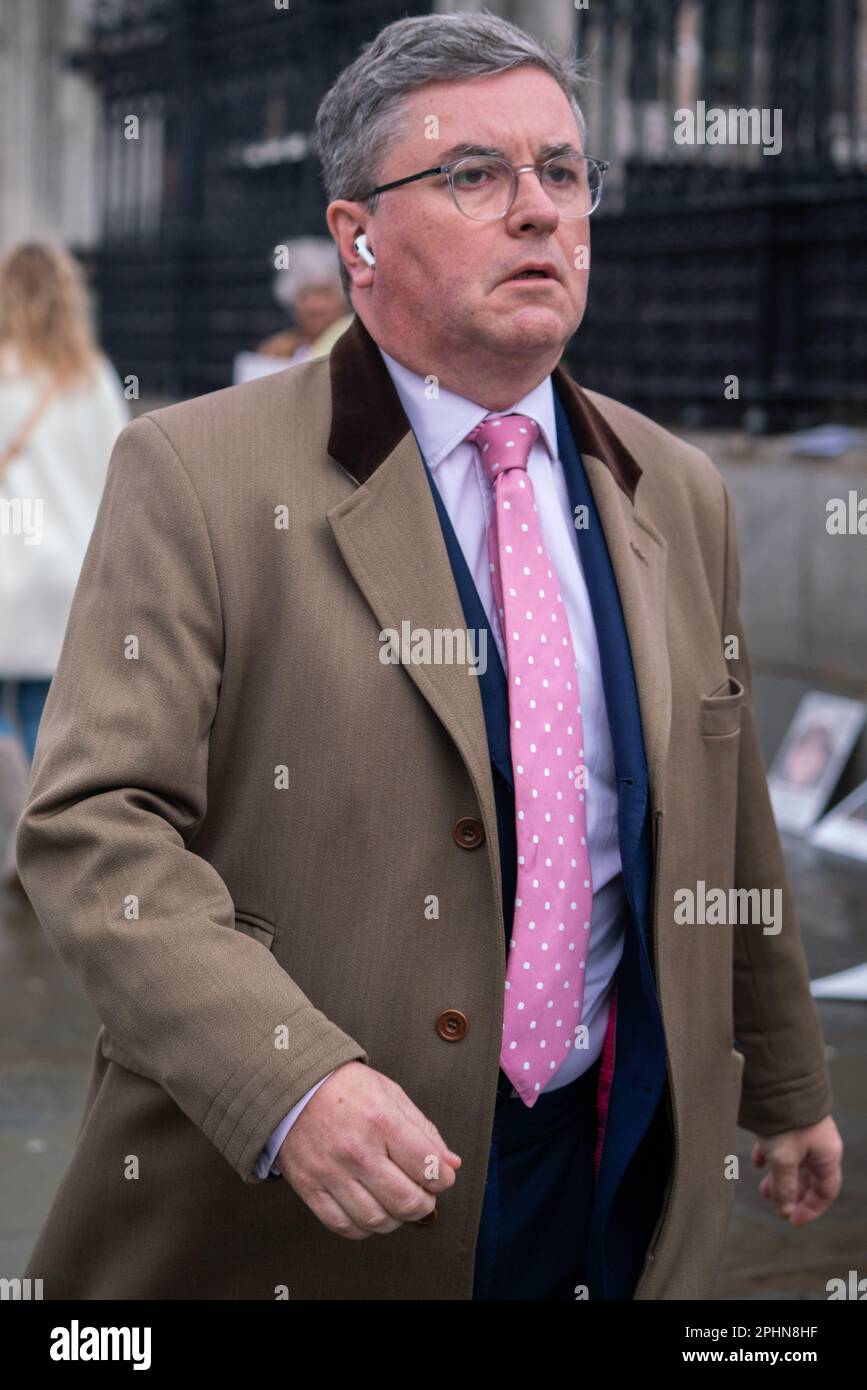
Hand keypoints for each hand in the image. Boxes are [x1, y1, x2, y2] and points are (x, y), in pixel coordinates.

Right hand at [275, 1061, 461, 1238]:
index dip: (443, 1178)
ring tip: (395, 1201)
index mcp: (381, 1120)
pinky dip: (364, 1227)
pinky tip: (370, 1209)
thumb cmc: (346, 1088)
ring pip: (377, 1220)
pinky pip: (343, 1226)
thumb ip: (424, 1130)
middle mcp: (356, 1150)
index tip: (441, 1176)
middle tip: (423, 1194)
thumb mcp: (391, 1094)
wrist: (293, 1087)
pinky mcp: (309, 1188)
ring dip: (396, 1218)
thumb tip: (451, 1164)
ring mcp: (331, 1172)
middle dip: (424, 1203)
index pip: (427, 1167)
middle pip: (406, 1201)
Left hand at [751, 1114, 842, 1224]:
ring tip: (762, 1188)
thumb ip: (784, 1186)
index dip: (810, 1209)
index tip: (790, 1220)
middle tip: (773, 1203)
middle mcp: (821, 1143)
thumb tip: (783, 1211)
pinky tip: (758, 1160)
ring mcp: (807, 1130)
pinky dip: (772, 1155)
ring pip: (796, 1161)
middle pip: (810, 1177)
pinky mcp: (792, 1119)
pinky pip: (784, 1143)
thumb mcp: (783, 1158)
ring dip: (779, 1176)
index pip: (825, 1191)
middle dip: (791, 1192)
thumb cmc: (787, 1119)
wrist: (780, 1078)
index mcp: (827, 1155)